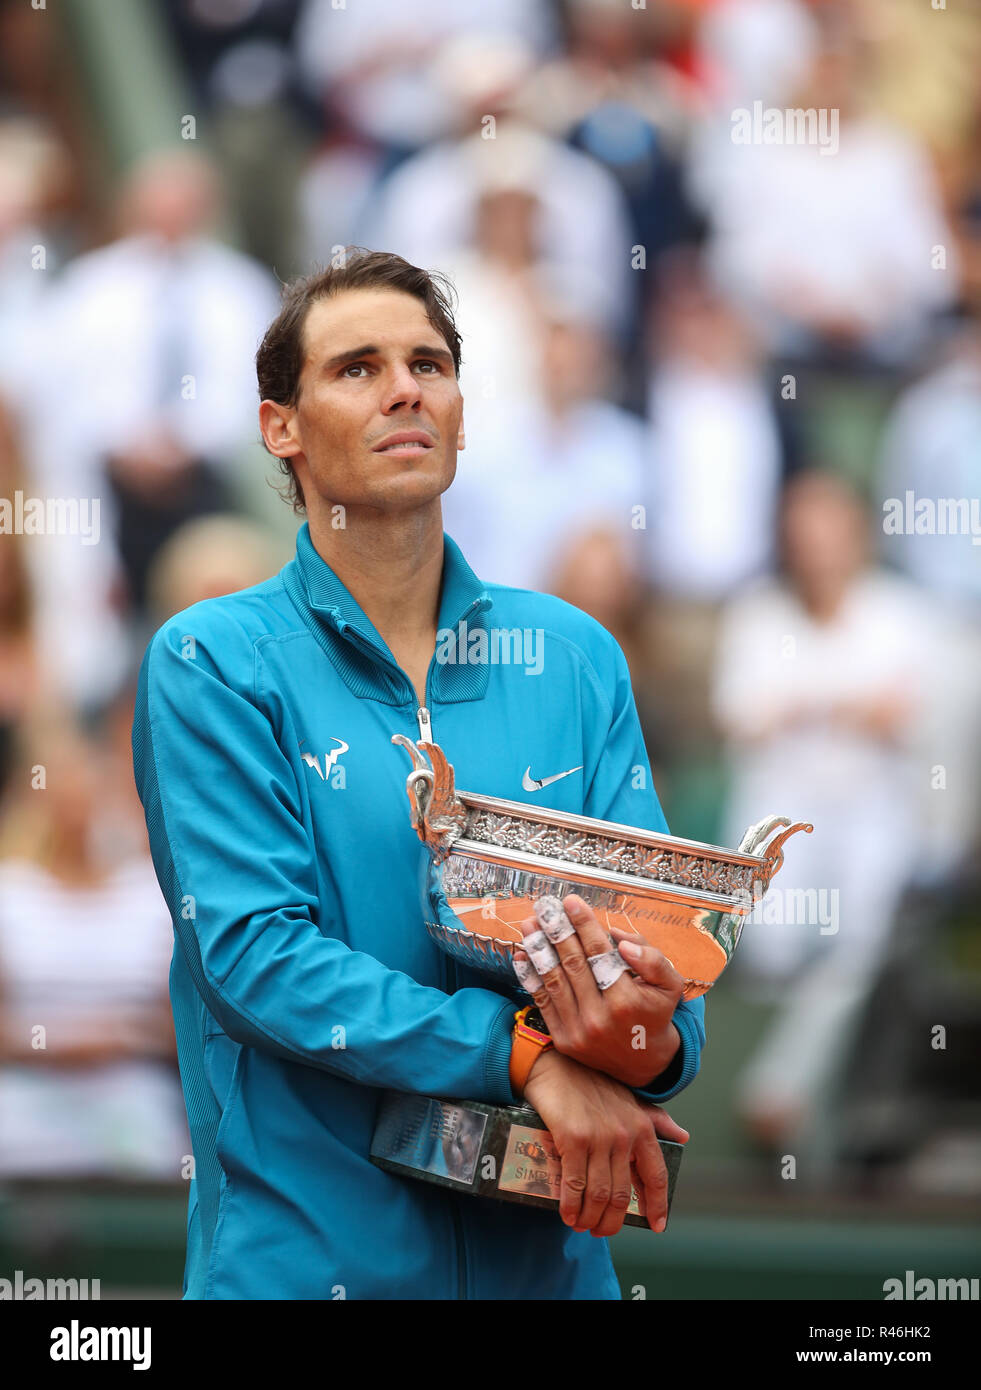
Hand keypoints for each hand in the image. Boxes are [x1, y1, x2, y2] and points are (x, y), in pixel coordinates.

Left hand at [512, 895, 684, 1087]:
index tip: (571, 902)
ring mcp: (579, 1030)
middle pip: (573, 963)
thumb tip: (618, 939)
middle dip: (557, 930)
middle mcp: (600, 1016)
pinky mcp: (564, 1039)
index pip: (600, 953)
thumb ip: (652, 959)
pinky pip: (543, 1002)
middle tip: (545, 907)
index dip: (584, 924)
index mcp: (627, 1000)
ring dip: (539, 949)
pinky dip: (531, 977)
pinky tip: (523, 956)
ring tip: (530, 924)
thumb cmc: (654, 1015)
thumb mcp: (669, 986)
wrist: (643, 1063)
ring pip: (554, 980)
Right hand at [521, 1048, 688, 1235]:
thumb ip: (655, 1119)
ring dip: (590, 1218)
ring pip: (599, 1194)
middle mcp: (624, 1135)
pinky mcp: (573, 1139)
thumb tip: (683, 1135)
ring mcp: (599, 1138)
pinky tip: (567, 1214)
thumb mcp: (629, 1099)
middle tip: (601, 1230)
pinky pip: (574, 1184)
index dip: (658, 1205)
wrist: (555, 1063)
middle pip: (622, 1194)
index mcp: (642, 1127)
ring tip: (582, 1225)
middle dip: (612, 1221)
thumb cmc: (591, 1082)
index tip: (657, 1226)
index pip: (656, 1175)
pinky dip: (571, 1206)